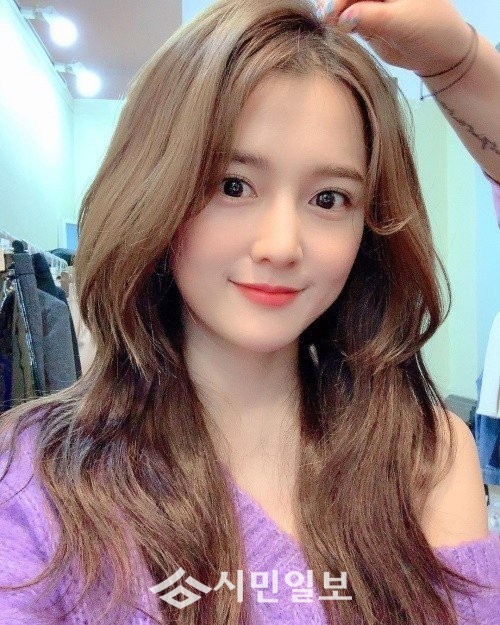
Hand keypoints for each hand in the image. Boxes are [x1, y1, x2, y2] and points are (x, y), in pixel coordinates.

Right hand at [325, 0, 472, 76]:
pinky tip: (335, 27)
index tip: (331, 12)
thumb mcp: (400, 22)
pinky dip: (340, 21)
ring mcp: (374, 2)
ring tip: (329, 25)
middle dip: (336, 3)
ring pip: (347, 3)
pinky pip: (348, 16)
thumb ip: (370, 17)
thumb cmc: (429, 31)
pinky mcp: (369, 18)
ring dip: (335, 12)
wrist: (440, 55)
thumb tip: (342, 18)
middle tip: (326, 20)